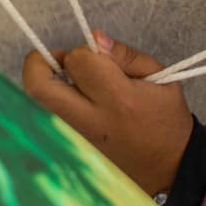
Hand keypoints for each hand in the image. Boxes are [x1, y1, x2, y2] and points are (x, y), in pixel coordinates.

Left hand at [22, 31, 194, 195]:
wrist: (169, 167)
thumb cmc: (166, 118)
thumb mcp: (159, 76)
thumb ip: (124, 54)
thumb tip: (93, 38)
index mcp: (119, 100)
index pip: (79, 61)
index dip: (84, 50)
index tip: (96, 55)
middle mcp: (91, 121)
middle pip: (39, 86)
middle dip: (40, 63)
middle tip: (60, 60)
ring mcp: (76, 139)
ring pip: (37, 103)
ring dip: (45, 82)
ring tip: (69, 80)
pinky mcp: (71, 150)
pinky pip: (47, 118)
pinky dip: (52, 102)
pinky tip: (73, 100)